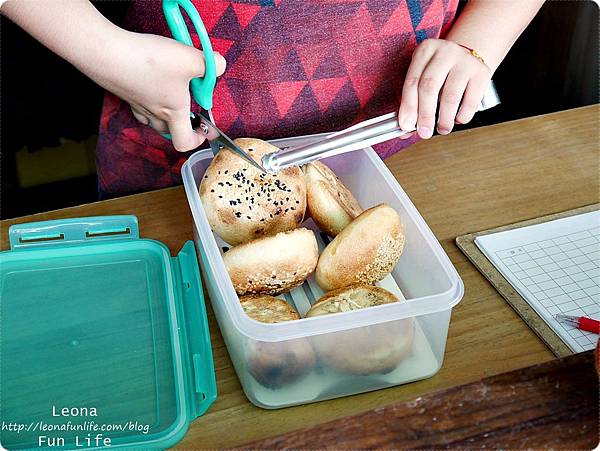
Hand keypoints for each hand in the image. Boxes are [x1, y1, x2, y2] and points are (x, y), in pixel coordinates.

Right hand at [96, 31, 225, 150]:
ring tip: (172, 92)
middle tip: (190, 108)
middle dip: (182, 123)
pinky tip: (150, 79)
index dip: (197, 140)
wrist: (106, 52)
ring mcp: (135, 102)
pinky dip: (146, 96)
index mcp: (173, 112)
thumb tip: (219, 65)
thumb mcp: (191, 59)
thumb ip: (211, 64)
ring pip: (152, 118)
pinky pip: (137, 101)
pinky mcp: (123, 89)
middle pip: (169, 131)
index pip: (185, 142)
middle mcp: (153, 113)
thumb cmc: (148, 61)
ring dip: (164, 111)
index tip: (205, 130)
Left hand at [398, 39, 490, 138]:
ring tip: (442, 129)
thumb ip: (413, 99)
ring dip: (444, 119)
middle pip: (430, 87)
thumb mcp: (424, 75)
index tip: (406, 126)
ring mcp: (465, 61)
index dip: (408, 106)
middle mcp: (445, 52)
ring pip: (450, 96)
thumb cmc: (440, 71)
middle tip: (424, 132)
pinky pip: (471, 101)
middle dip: (425, 115)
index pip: (412, 81)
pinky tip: (457, 119)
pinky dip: (462, 116)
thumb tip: (406, 128)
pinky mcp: (482, 73)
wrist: (468, 57)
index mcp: (425, 50)